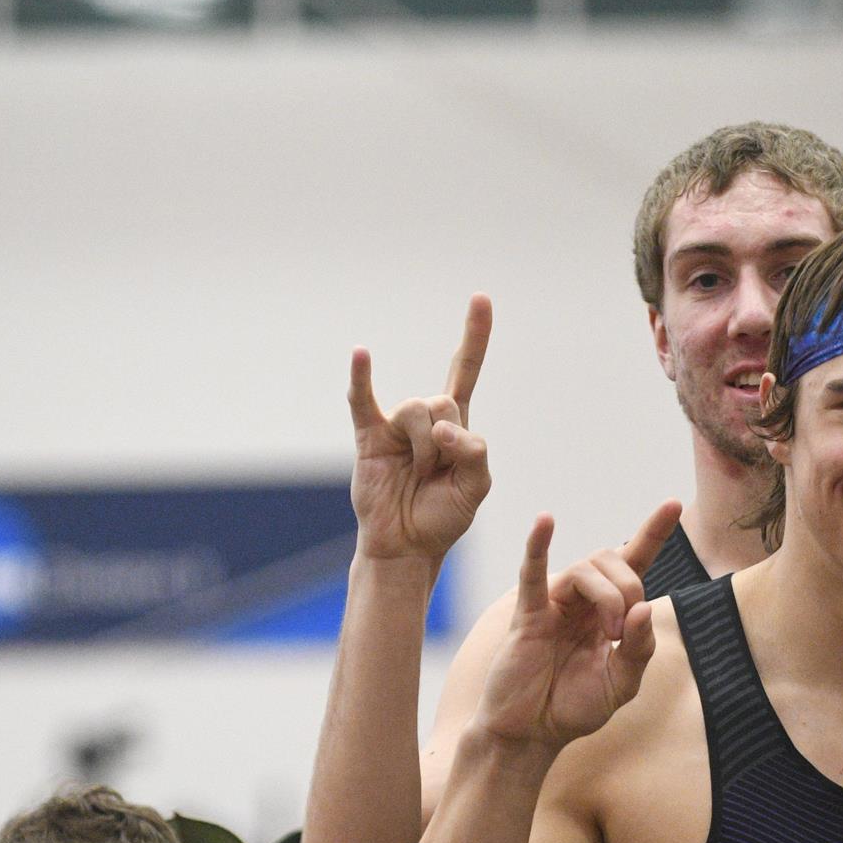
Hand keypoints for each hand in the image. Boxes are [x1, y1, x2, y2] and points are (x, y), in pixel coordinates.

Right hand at [349, 295, 494, 564]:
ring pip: (418, 410)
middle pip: (446, 399)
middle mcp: (425, 416)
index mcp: (456, 424)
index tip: (481, 298)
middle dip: (448, 439)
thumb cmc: (443, 515)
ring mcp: (395, 424)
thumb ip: (474, 453)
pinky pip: (363, 399)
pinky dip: (361, 376)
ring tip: (414, 472)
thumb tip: (444, 427)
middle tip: (436, 470)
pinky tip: (362, 354)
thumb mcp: (476, 487)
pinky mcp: (368, 435)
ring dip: (423, 447)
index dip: (474, 336)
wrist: (408, 545)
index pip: (466, 369)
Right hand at [474, 502, 680, 748]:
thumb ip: (639, 649)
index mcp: (609, 612)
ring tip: (608, 635)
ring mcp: (554, 604)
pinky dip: (538, 545)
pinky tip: (544, 521)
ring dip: (608, 595)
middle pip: (613, 560)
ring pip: (586, 568)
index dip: (653, 532)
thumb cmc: (573, 708)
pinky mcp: (528, 615)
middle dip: (630, 587)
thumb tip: (645, 607)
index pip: (635, 562)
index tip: (673, 503)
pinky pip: (532, 573)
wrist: (532, 735)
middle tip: (624, 631)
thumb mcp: (621, 684)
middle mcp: (582, 601)